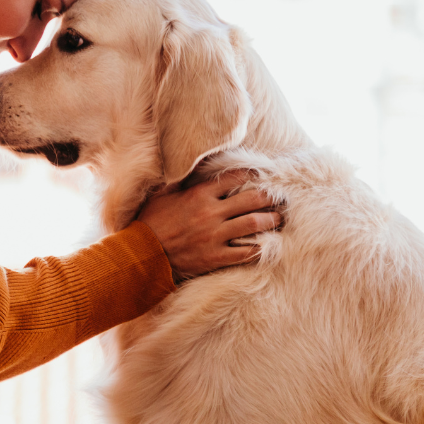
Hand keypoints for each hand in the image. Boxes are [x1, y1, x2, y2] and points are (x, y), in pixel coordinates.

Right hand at [138, 170, 280, 281]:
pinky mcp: (216, 257)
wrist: (143, 255)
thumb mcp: (162, 194)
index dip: (251, 173)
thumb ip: (180, 181)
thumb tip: (189, 167)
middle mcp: (211, 213)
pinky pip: (246, 253)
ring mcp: (215, 236)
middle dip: (270, 197)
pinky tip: (268, 246)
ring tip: (280, 218)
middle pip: (251, 200)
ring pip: (254, 224)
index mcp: (199, 194)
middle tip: (281, 197)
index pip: (234, 178)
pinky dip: (260, 248)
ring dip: (271, 220)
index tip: (262, 173)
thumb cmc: (150, 222)